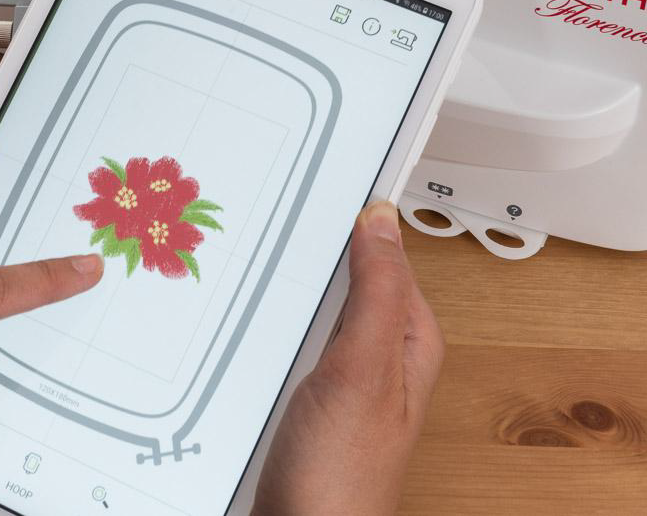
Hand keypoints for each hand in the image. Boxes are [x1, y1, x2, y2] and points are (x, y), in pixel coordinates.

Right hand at [253, 200, 443, 515]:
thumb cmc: (341, 476)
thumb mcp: (364, 368)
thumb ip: (377, 292)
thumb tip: (381, 218)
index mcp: (408, 339)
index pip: (387, 252)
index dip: (359, 214)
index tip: (327, 172)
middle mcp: (378, 354)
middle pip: (343, 277)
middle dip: (310, 249)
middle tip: (270, 208)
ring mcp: (338, 376)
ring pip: (309, 307)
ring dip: (282, 287)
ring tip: (247, 252)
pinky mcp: (302, 397)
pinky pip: (285, 340)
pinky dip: (264, 322)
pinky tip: (237, 315)